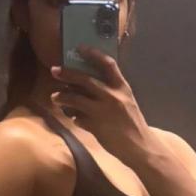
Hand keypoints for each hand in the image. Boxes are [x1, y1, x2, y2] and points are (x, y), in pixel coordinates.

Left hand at [50, 48, 153, 169]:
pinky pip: (78, 118)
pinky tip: (72, 117)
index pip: (107, 64)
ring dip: (62, 96)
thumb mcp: (127, 102)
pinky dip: (73, 117)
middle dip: (67, 73)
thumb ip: (112, 91)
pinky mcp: (96, 126)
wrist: (140, 147)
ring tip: (55, 97)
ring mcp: (103, 111)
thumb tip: (89, 83)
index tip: (79, 48)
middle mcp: (112, 96)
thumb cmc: (133, 124)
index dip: (92, 54)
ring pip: (75, 99)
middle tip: (54, 70)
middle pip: (85, 79)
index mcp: (122, 87)